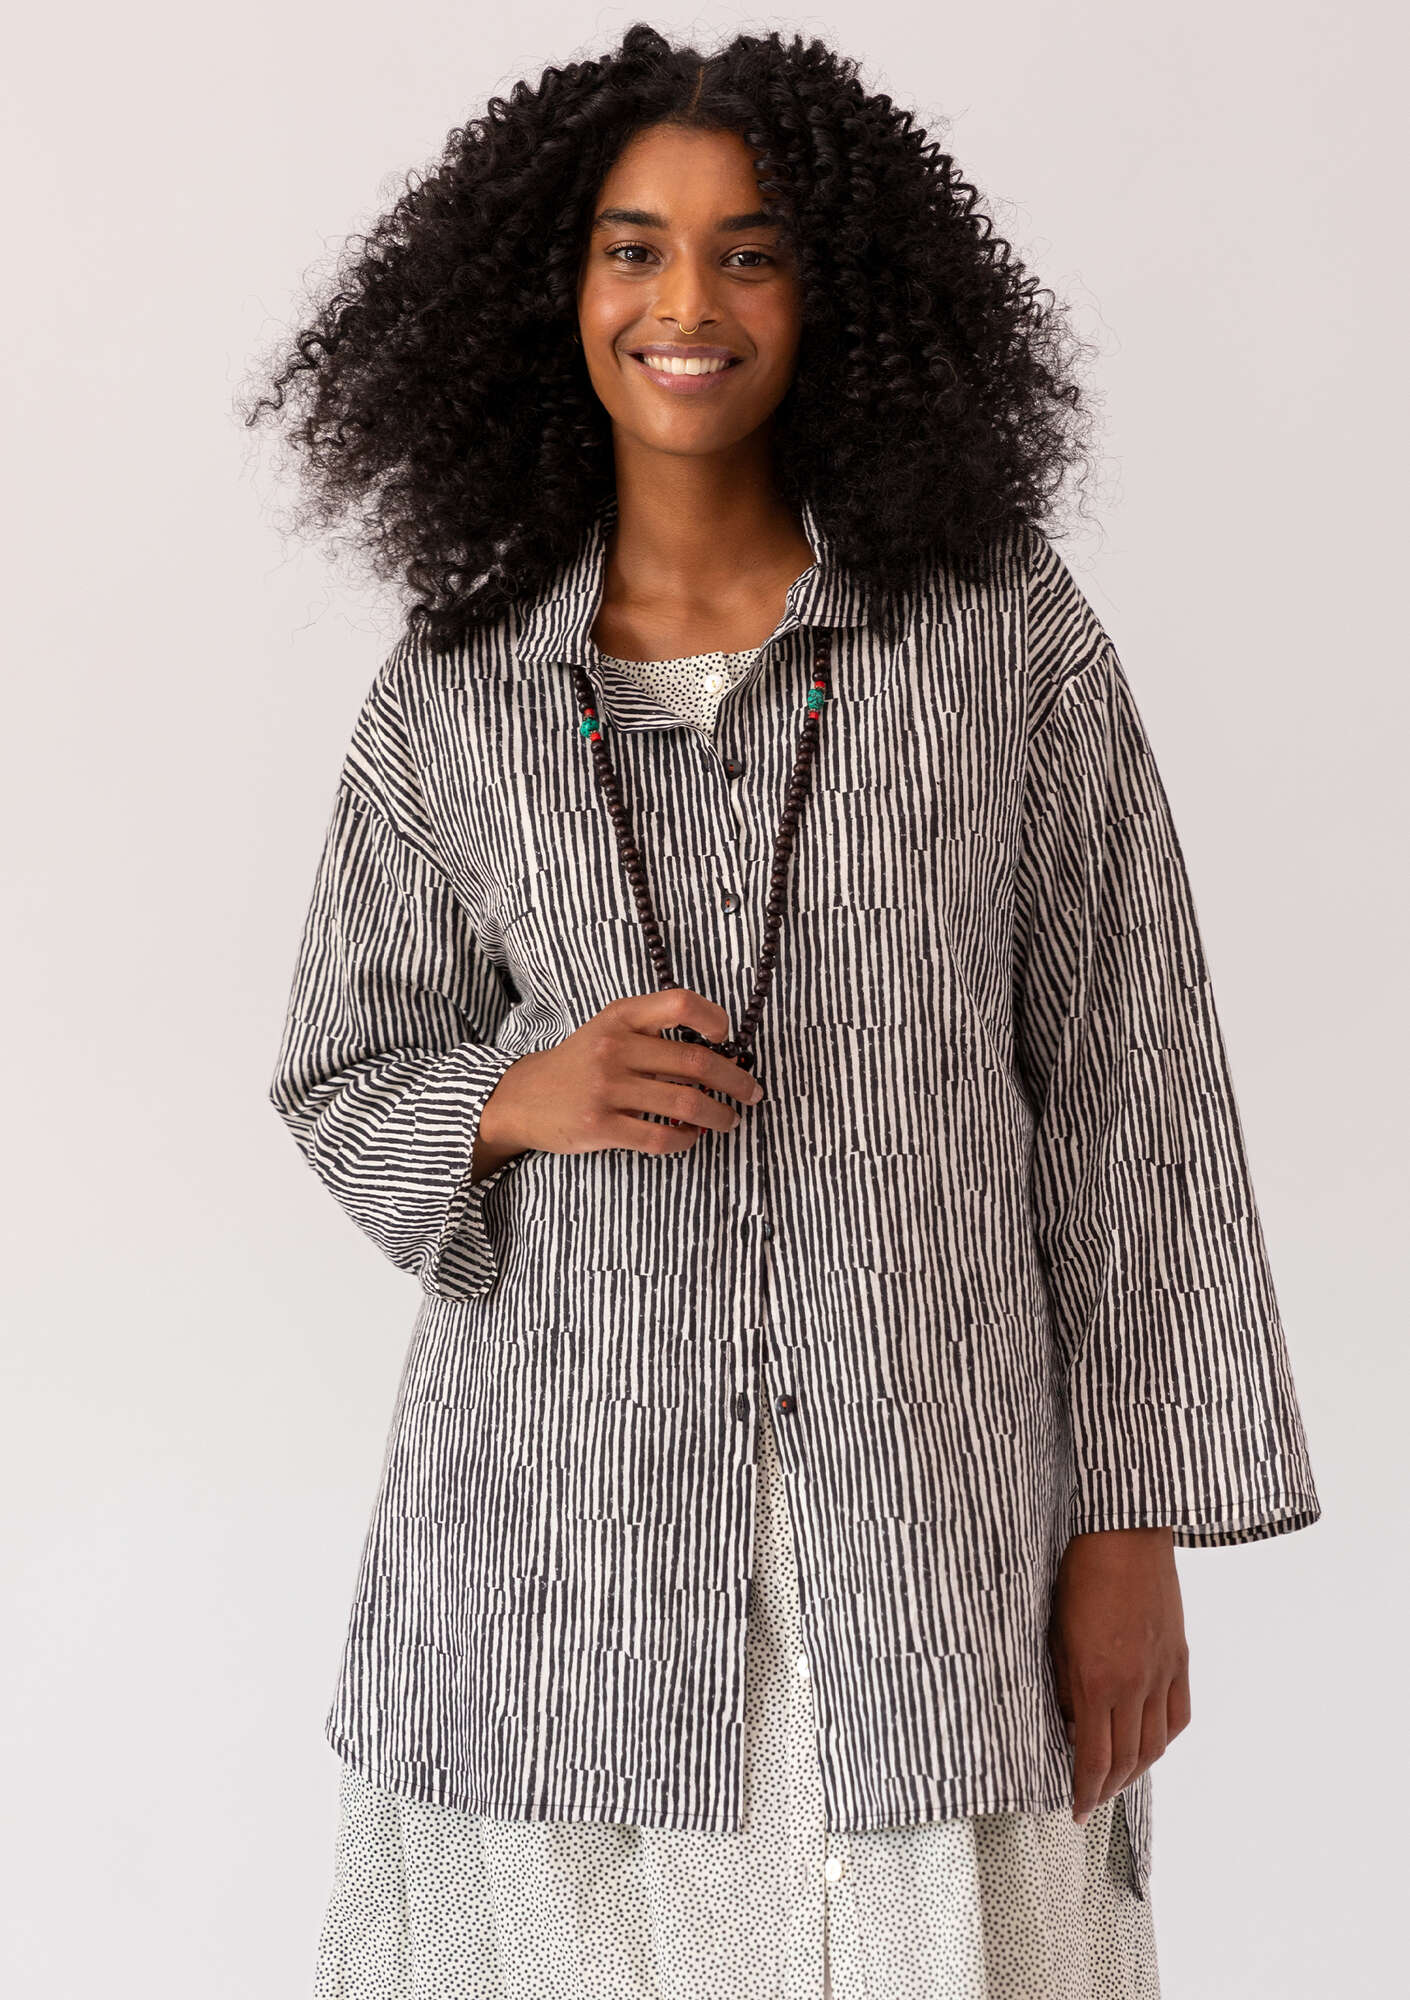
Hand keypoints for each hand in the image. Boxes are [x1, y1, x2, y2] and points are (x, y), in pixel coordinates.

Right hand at [470, 987, 762, 1179]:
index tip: (726, 1038)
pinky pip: (660, 1138)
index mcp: (620, 1018)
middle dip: (735, 1081)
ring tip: (728, 1120)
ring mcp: (606, 1089)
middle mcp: (614, 1048)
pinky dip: (686, 1140)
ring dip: (719, 1115)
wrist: (523, 1097)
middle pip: (695, 1063)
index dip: (713, 1019)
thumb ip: (653, 1033)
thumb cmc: (578, 1063)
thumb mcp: (608, 1030)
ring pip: (685, 1105)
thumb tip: (719, 1054)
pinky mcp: (600, 1126)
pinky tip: (691, 1137)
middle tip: (751, 1093)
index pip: (679, 1003)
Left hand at [1047, 1526, 1190, 1825]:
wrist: (1122, 1531)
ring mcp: (1161, 1672)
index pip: (1095, 1758)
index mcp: (1096, 1679)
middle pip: (1127, 1760)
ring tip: (1117, 1780)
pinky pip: (1177, 1714)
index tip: (1075, 1809)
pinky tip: (1150, 1744)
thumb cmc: (1078, 1572)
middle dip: (1107, 1789)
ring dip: (1136, 1771)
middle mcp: (1133, 1684)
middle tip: (1090, 1801)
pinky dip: (1164, 1738)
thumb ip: (1062, 1682)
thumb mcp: (1054, 1631)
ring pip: (1156, 1744)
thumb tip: (1067, 1720)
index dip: (1085, 1792)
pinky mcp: (1178, 1657)